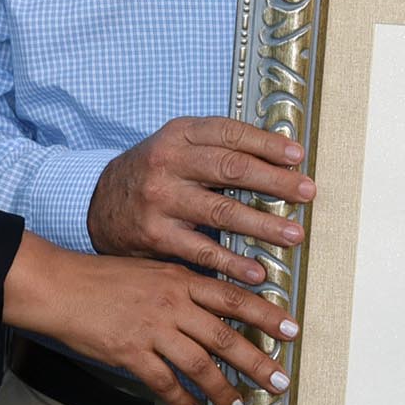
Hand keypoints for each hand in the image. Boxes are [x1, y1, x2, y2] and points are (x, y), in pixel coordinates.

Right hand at [3, 234, 301, 404]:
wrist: (60, 287)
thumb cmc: (103, 278)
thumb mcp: (151, 270)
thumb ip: (182, 286)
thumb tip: (212, 305)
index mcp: (180, 279)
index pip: (233, 297)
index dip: (266, 314)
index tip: (292, 329)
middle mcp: (172, 303)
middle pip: (225, 335)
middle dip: (257, 360)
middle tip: (280, 380)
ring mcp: (152, 329)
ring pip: (199, 364)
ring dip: (223, 389)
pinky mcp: (130, 352)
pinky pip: (164, 382)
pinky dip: (181, 399)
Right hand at [89, 117, 314, 283]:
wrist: (97, 203)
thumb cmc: (153, 174)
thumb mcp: (177, 146)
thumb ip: (218, 148)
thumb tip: (280, 156)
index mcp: (179, 134)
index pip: (230, 133)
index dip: (267, 144)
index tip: (297, 157)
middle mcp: (168, 163)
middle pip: (231, 169)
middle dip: (275, 181)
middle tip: (307, 192)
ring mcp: (161, 200)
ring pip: (222, 211)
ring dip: (263, 225)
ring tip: (294, 235)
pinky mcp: (156, 235)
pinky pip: (202, 250)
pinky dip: (232, 262)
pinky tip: (257, 271)